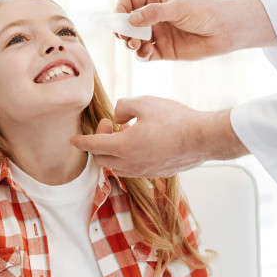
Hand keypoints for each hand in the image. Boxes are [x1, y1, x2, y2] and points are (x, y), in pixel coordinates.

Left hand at [70, 96, 247, 177]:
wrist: (204, 138)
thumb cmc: (175, 119)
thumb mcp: (144, 102)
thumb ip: (123, 107)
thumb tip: (118, 118)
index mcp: (123, 147)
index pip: (93, 146)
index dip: (81, 141)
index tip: (73, 139)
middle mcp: (131, 164)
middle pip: (102, 158)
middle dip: (99, 142)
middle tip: (110, 125)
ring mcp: (144, 172)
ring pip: (117, 166)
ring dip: (114, 151)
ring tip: (126, 132)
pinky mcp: (156, 173)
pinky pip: (133, 168)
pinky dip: (128, 157)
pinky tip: (140, 142)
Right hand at [116, 0, 276, 60]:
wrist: (226, 29)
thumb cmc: (205, 10)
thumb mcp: (178, 7)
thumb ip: (153, 13)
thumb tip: (130, 19)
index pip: (128, 0)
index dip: (120, 10)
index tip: (119, 21)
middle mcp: (154, 15)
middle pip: (127, 22)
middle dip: (123, 31)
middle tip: (127, 38)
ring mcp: (158, 32)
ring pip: (134, 39)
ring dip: (131, 44)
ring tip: (138, 45)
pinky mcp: (164, 50)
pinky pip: (145, 54)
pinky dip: (142, 55)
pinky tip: (148, 53)